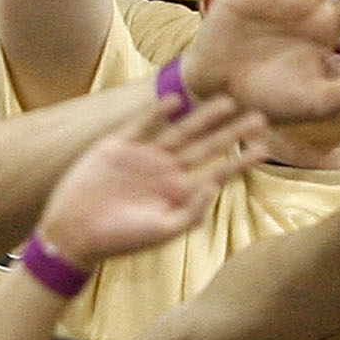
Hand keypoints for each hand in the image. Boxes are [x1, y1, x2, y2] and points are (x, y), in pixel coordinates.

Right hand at [37, 101, 259, 266]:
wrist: (73, 233)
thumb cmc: (120, 239)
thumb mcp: (161, 231)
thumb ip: (192, 212)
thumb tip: (216, 186)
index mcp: (179, 193)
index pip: (218, 172)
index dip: (241, 159)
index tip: (266, 147)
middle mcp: (166, 171)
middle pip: (206, 146)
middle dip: (232, 132)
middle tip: (260, 116)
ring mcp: (143, 157)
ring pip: (180, 131)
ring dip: (203, 117)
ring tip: (228, 101)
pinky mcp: (119, 146)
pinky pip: (143, 125)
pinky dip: (158, 112)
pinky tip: (176, 100)